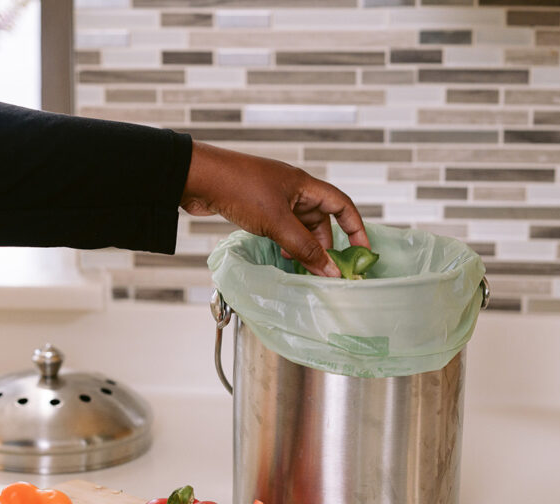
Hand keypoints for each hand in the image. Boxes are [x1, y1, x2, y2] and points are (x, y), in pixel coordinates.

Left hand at [180, 141, 368, 276]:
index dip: (355, 227)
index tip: (362, 251)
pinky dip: (285, 241)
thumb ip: (304, 247)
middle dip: (324, 243)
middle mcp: (292, 189)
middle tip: (322, 268)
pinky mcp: (255, 207)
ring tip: (299, 264)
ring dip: (303, 245)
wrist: (197, 178)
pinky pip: (280, 227)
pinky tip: (280, 254)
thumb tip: (329, 270)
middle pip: (320, 218)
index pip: (341, 205)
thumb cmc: (238, 189)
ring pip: (299, 225)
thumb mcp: (277, 222)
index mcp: (304, 185)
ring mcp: (273, 198)